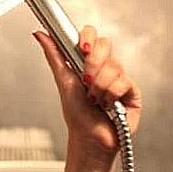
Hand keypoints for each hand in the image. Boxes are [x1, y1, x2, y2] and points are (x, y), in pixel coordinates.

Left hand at [32, 26, 142, 163]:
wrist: (88, 137)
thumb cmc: (76, 114)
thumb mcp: (63, 80)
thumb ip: (54, 55)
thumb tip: (40, 34)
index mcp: (89, 61)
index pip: (92, 35)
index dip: (88, 38)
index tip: (81, 49)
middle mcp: (106, 66)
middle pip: (106, 44)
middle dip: (92, 64)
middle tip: (86, 81)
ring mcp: (120, 77)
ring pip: (114, 66)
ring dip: (99, 87)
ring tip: (95, 100)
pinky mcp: (132, 91)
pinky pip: (124, 82)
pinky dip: (111, 95)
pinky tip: (108, 105)